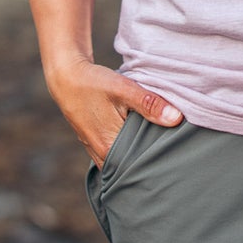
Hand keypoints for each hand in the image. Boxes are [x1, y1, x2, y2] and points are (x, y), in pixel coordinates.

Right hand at [44, 52, 182, 166]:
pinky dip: (126, 151)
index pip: (140, 164)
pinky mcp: (93, 143)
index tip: (176, 159)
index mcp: (109, 147)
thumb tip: (176, 119)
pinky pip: (114, 155)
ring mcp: (95, 150)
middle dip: (149, 162)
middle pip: (131, 166)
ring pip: (122, 161)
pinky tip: (139, 143)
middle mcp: (101, 154)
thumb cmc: (93, 82)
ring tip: (159, 152)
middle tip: (172, 157)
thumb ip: (149, 104)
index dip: (158, 162)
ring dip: (137, 157)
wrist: (65, 77)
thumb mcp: (123, 89)